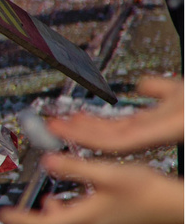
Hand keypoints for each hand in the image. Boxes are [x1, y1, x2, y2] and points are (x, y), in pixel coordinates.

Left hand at [0, 152, 182, 223]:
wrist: (176, 205)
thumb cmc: (147, 190)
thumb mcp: (107, 173)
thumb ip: (74, 167)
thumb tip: (45, 161)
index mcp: (85, 217)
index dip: (21, 219)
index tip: (2, 216)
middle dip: (36, 219)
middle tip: (20, 210)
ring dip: (55, 216)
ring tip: (49, 200)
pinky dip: (72, 214)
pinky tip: (78, 199)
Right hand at [45, 76, 183, 152]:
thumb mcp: (179, 90)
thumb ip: (159, 87)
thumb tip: (141, 84)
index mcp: (155, 123)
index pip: (115, 126)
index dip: (90, 124)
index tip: (67, 120)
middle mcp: (152, 131)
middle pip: (107, 135)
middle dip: (77, 131)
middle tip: (51, 127)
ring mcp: (154, 133)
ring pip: (109, 140)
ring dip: (79, 133)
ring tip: (56, 128)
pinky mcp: (158, 132)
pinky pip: (121, 139)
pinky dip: (95, 136)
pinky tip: (78, 130)